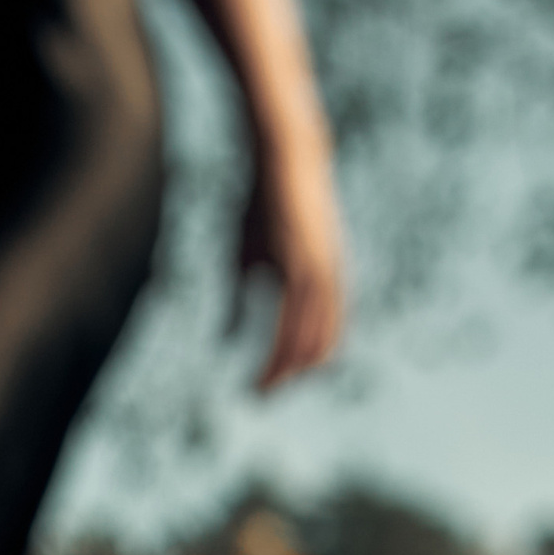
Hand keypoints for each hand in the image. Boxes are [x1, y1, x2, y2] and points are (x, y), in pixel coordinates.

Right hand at [234, 140, 347, 392]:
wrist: (284, 154)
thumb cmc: (262, 203)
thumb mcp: (247, 257)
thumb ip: (238, 301)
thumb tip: (223, 342)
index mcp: (324, 282)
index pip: (319, 340)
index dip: (297, 369)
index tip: (268, 390)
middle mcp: (330, 282)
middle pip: (319, 348)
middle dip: (290, 378)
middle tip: (262, 399)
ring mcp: (322, 273)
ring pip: (311, 338)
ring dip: (285, 370)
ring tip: (262, 390)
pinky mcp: (308, 262)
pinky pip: (300, 317)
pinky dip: (283, 345)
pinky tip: (267, 361)